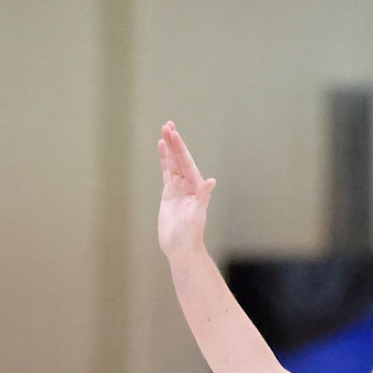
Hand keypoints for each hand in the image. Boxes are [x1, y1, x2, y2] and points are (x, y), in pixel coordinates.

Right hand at [157, 121, 216, 260]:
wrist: (180, 248)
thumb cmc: (190, 234)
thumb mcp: (196, 215)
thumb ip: (203, 197)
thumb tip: (212, 181)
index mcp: (196, 188)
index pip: (187, 163)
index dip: (180, 149)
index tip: (174, 134)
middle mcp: (188, 185)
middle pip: (180, 159)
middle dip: (174, 143)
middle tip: (168, 125)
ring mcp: (178, 188)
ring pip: (173, 163)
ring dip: (169, 148)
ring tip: (165, 130)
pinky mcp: (169, 193)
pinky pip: (166, 172)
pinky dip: (164, 160)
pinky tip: (161, 148)